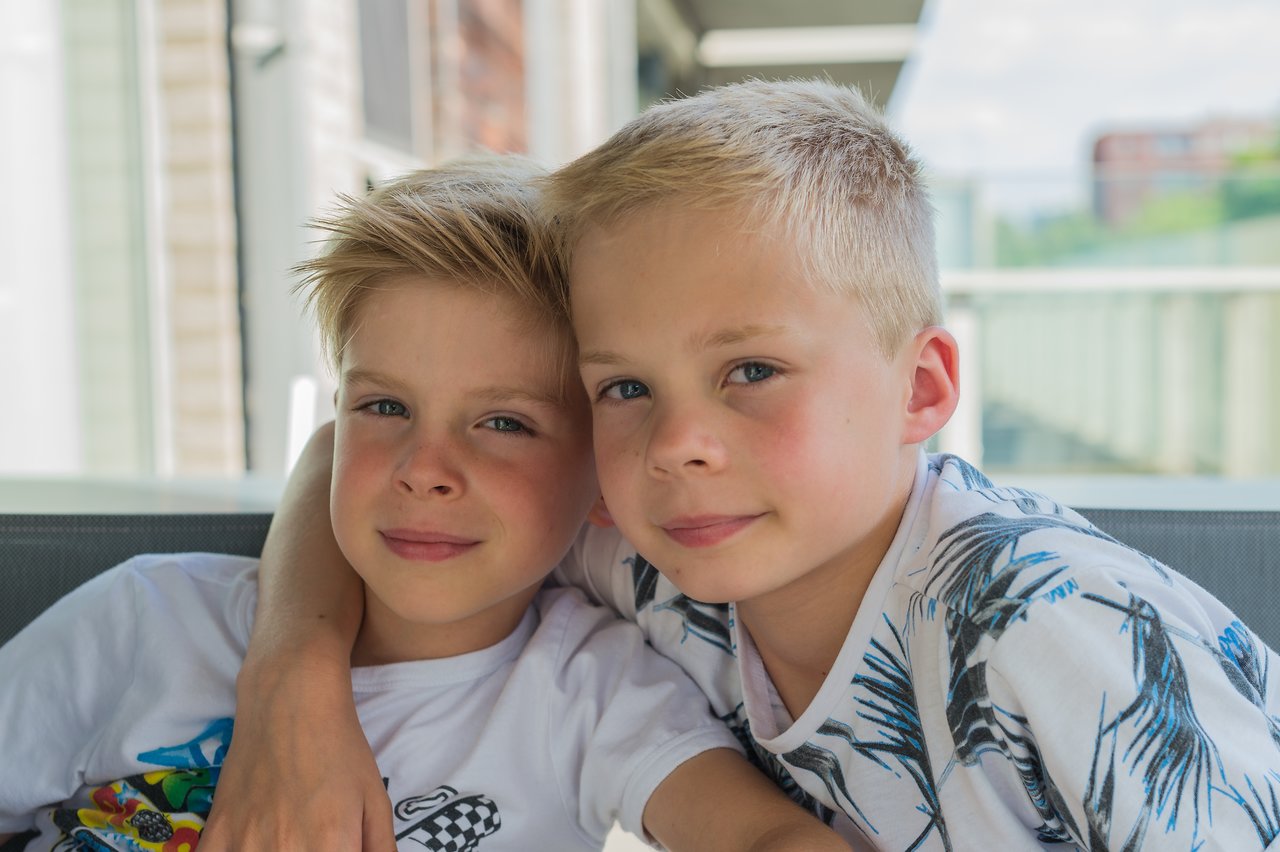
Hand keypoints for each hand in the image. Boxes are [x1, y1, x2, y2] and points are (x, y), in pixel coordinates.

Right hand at [200, 654, 394, 850]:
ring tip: (287, 839)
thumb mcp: (375, 801)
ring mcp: (243, 846)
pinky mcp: (214, 836)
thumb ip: (380, 849)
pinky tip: (255, 844)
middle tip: (316, 841)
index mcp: (331, 847)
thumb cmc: (341, 749)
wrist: (289, 703)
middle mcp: (285, 851)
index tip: (338, 848)